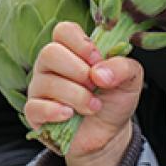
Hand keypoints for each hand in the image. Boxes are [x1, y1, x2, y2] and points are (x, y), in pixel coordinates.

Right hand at [24, 21, 142, 165]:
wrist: (109, 134)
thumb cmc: (114, 101)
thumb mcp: (131, 81)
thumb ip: (124, 67)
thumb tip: (99, 72)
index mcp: (72, 51)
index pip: (63, 31)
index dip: (81, 44)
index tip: (97, 60)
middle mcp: (51, 66)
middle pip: (50, 53)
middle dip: (79, 72)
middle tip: (95, 86)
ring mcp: (40, 88)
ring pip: (46, 82)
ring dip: (77, 96)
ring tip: (93, 107)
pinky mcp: (35, 113)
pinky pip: (35, 106)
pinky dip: (55, 111)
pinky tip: (70, 115)